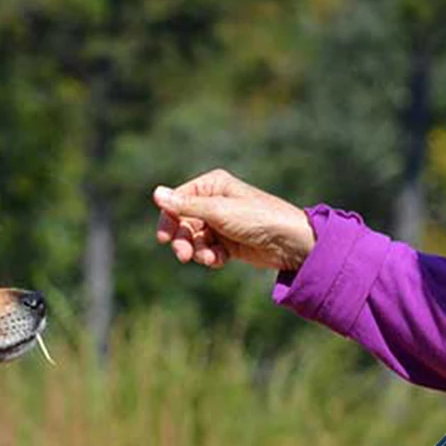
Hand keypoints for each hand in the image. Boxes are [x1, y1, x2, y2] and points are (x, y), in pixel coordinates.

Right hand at [153, 169, 314, 270]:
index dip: (168, 220)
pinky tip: (219, 260)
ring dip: (198, 251)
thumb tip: (156, 193)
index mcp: (212, 185)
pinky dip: (211, 257)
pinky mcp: (228, 242)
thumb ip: (185, 206)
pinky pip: (208, 250)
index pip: (177, 201)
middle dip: (183, 241)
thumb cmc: (257, 218)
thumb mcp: (218, 211)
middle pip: (183, 223)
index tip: (164, 239)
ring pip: (194, 240)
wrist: (288, 242)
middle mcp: (214, 202)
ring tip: (209, 258)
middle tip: (182, 256)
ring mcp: (221, 223)